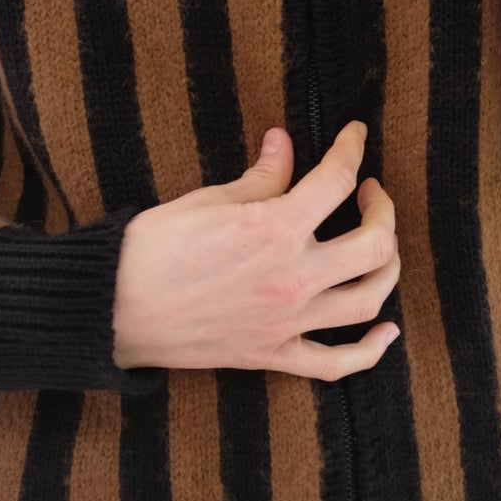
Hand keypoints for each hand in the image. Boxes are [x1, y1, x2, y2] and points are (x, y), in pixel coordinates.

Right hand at [112, 119, 402, 377]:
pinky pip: (336, 364)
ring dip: (387, 269)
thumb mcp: (209, 199)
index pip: (336, 180)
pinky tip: (385, 331)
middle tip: (369, 192)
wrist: (113, 308)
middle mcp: (292, 277)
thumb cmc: (153, 248)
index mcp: (275, 229)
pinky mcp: (271, 355)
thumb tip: (284, 144)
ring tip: (379, 245)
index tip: (355, 135)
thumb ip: (261, 176)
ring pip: (367, 301)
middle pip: (374, 246)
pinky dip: (369, 352)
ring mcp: (286, 321)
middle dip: (383, 211)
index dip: (352, 148)